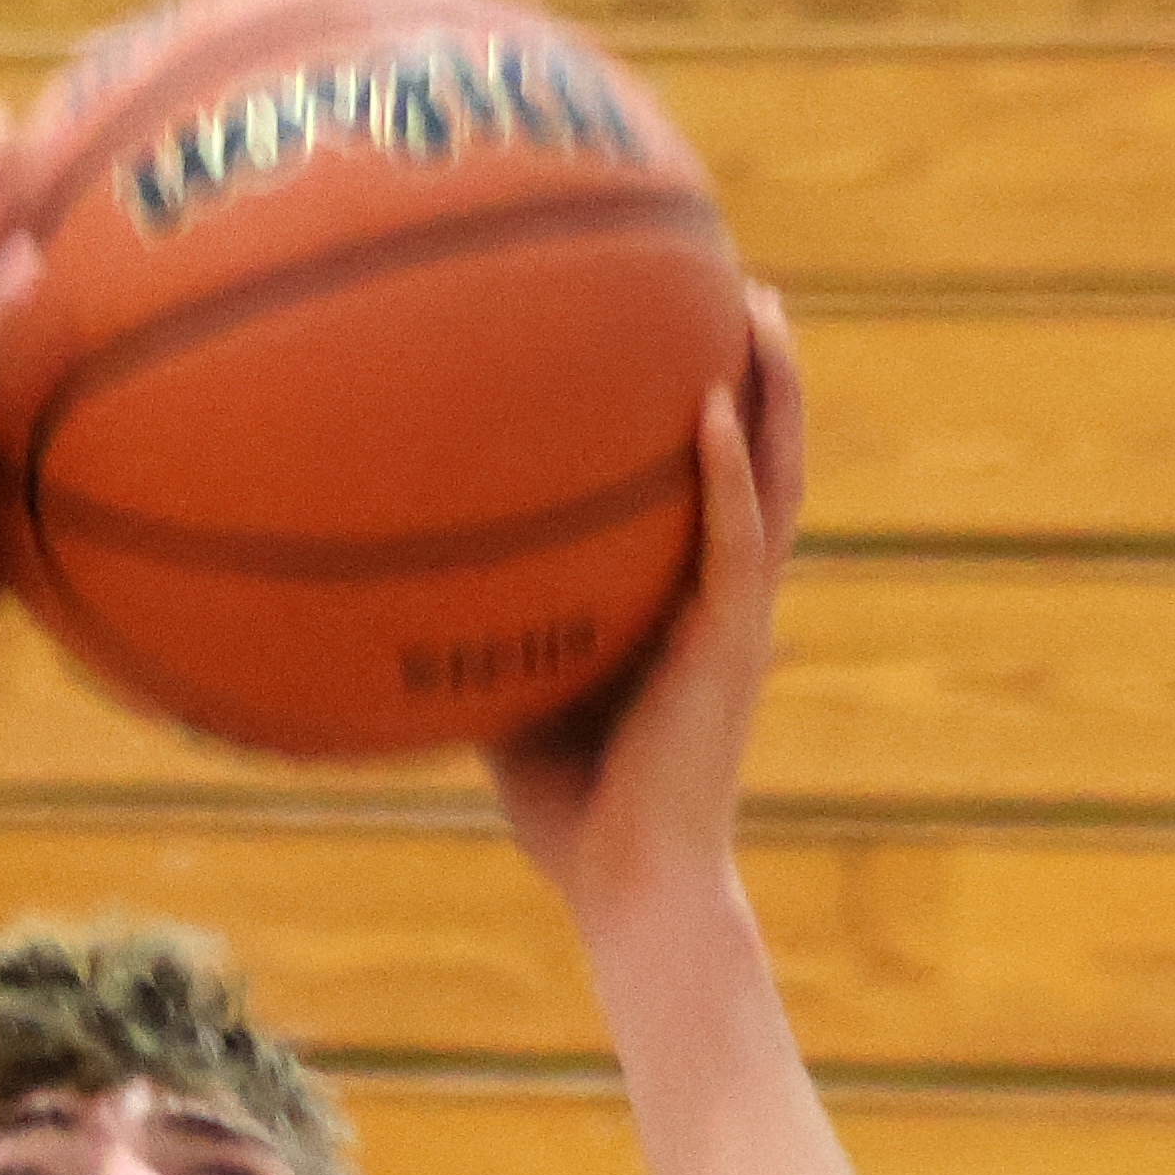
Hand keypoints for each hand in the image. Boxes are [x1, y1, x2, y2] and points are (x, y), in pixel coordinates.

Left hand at [492, 284, 808, 939]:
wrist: (631, 888)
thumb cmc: (572, 812)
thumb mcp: (514, 695)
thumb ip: (489, 626)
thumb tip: (397, 571)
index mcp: (691, 606)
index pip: (719, 491)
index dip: (721, 413)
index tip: (694, 332)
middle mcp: (727, 598)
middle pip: (767, 461)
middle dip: (765, 373)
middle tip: (746, 287)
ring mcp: (737, 618)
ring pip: (777, 482)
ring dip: (773, 393)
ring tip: (758, 307)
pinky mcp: (731, 646)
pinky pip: (737, 541)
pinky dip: (728, 474)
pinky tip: (708, 409)